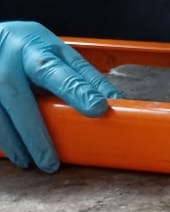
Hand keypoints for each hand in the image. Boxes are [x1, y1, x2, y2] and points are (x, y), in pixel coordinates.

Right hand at [0, 22, 118, 171]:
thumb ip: (84, 77)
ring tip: (29, 162)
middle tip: (50, 162)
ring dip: (13, 142)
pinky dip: (0, 138)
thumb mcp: (58, 52)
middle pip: (17, 97)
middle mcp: (6, 61)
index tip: (97, 109)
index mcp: (34, 49)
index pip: (55, 70)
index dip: (76, 90)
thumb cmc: (29, 49)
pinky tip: (12, 152)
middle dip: (34, 133)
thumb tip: (116, 103)